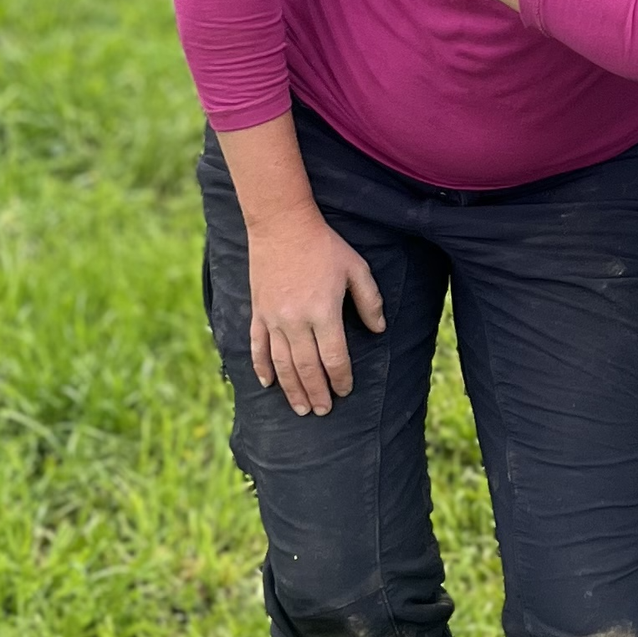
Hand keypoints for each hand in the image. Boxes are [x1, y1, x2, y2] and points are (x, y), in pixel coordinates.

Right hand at [248, 205, 387, 415]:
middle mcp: (296, 321)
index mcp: (323, 312)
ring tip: (301, 408)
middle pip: (307, 368)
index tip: (346, 390)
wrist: (282, 225)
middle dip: (317, 393)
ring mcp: (273, 319)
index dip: (341, 378)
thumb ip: (370, 301)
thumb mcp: (356, 268)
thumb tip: (380, 330)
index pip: (334, 357)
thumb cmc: (324, 246)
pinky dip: (262, 368)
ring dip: (292, 390)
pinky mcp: (258, 312)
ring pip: (282, 364)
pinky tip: (268, 384)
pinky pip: (258, 347)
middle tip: (324, 411)